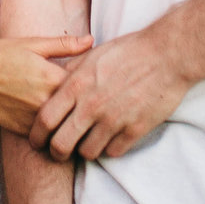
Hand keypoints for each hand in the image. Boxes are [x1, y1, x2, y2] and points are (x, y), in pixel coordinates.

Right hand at [0, 34, 93, 133]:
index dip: (93, 85)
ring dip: (72, 124)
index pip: (87, 86)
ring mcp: (35, 119)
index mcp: (53, 78)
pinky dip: (54, 132)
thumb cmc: (1, 55)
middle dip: (86, 107)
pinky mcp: (24, 131)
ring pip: (65, 128)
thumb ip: (64, 44)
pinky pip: (48, 137)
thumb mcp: (33, 44)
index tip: (95, 83)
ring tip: (77, 118)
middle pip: (79, 111)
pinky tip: (56, 125)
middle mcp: (47, 101)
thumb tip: (92, 40)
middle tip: (93, 104)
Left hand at [27, 24, 192, 161]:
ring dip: (85, 150)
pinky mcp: (135, 129)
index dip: (37, 134)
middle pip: (61, 144)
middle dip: (56, 151)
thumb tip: (55, 81)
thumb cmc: (128, 51)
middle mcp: (92, 105)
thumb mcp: (93, 55)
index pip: (45, 119)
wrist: (167, 55)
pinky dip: (110, 148)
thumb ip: (71, 71)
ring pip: (88, 152)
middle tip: (58, 151)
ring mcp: (114, 120)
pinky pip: (113, 152)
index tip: (37, 140)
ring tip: (88, 142)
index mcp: (77, 85)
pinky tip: (111, 138)